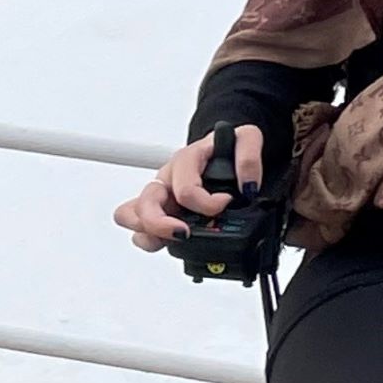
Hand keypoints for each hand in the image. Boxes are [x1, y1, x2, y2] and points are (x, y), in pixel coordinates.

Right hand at [116, 125, 266, 251]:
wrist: (224, 147)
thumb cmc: (228, 145)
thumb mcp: (247, 138)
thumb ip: (250, 158)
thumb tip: (248, 186)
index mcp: (185, 160)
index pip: (185, 189)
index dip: (207, 204)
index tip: (226, 203)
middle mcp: (167, 178)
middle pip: (145, 202)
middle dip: (161, 223)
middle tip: (184, 233)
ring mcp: (161, 196)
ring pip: (132, 215)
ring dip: (149, 232)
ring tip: (173, 240)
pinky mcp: (161, 212)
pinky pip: (140, 228)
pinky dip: (148, 239)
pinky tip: (164, 244)